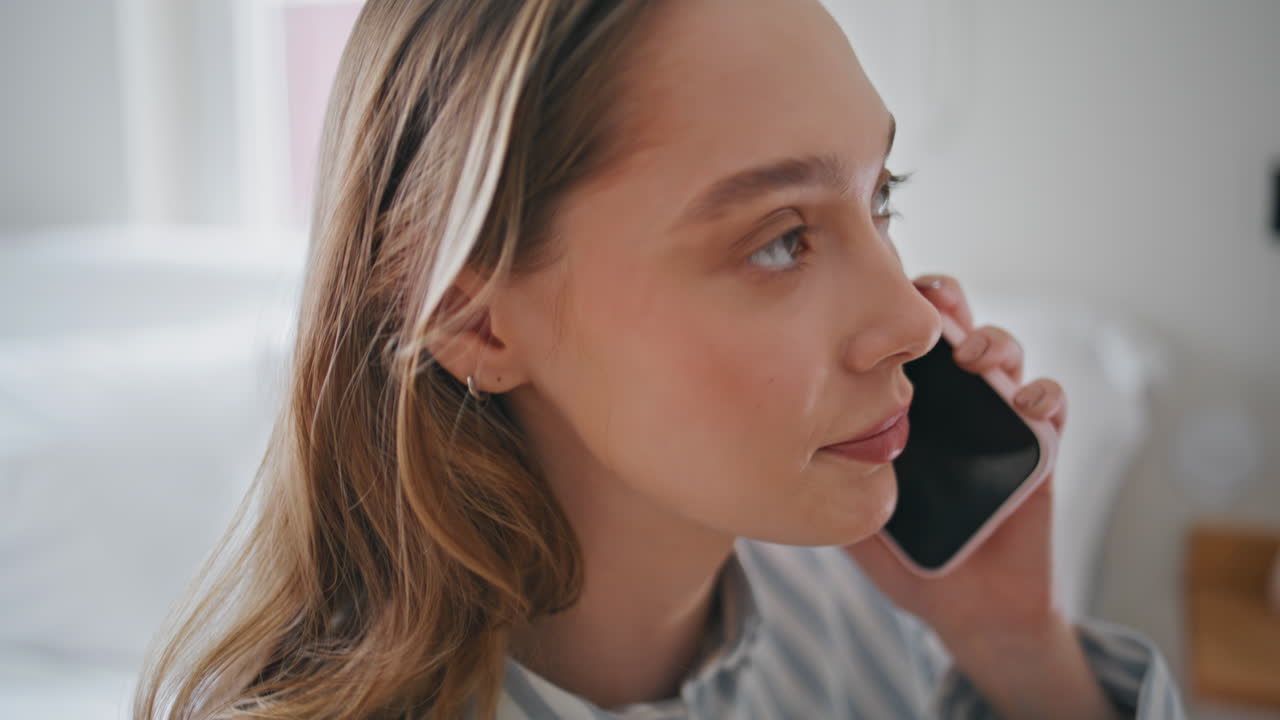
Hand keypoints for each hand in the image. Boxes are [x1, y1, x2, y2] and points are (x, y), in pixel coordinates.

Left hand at [844, 276, 1122, 718]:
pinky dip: (1043, 394)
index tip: (870, 296)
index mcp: (907, 399)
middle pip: (950, 323)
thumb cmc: (906, 550)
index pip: (895, 336)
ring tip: (974, 356)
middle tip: (928, 306)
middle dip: (942, 301)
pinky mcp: (1040, 443)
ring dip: (993, 341)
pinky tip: (1026, 403)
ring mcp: (997, 414)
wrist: (967, 602)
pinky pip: (1050, 405)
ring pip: (1002, 352)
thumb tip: (768, 448)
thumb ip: (823, 475)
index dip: (887, 308)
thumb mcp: (852, 506)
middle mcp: (953, 395)